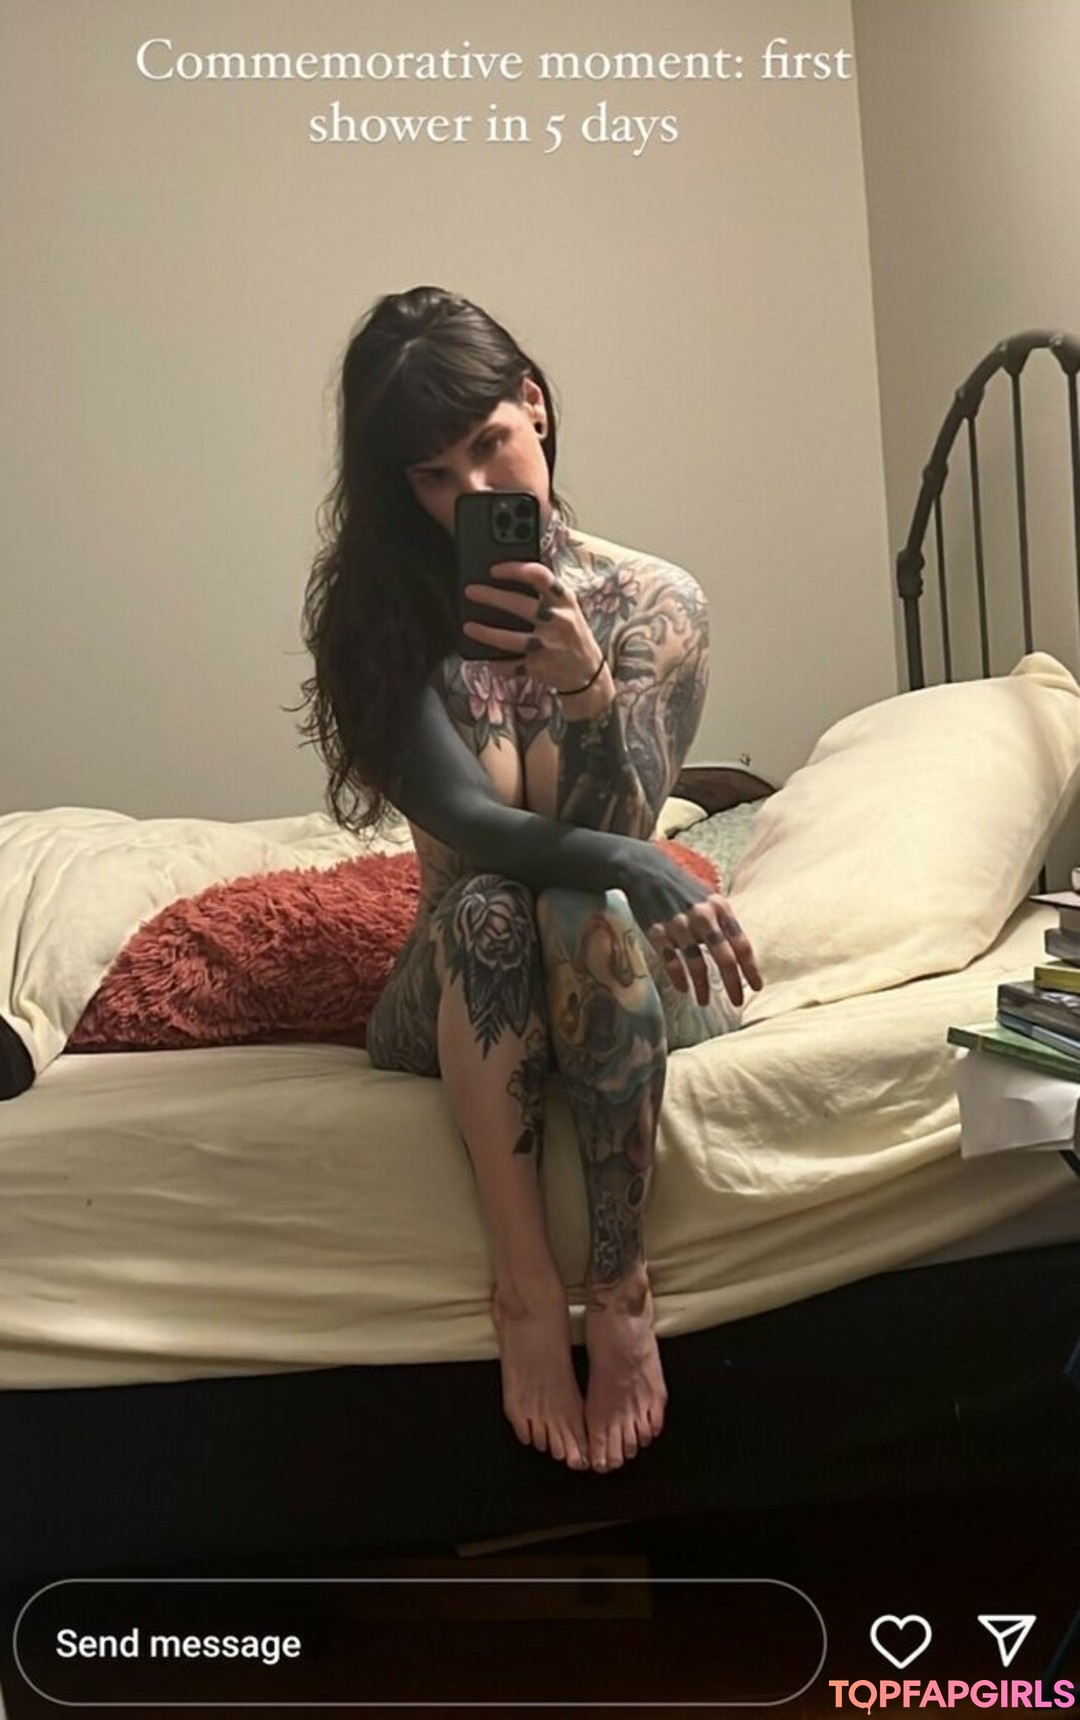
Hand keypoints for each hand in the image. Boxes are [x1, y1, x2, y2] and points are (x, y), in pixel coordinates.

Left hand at [462, 562, 605, 693]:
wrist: (589, 674)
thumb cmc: (573, 636)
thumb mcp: (569, 610)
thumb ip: (548, 596)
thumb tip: (510, 581)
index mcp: (565, 601)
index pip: (540, 576)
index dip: (515, 570)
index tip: (494, 570)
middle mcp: (557, 621)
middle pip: (519, 605)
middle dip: (491, 597)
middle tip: (471, 592)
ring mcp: (548, 646)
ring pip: (510, 639)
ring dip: (486, 633)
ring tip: (468, 627)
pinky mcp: (539, 667)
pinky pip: (512, 666)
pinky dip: (498, 665)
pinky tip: (490, 662)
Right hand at [613, 842, 762, 1007]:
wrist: (645, 870)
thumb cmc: (682, 887)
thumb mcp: (709, 898)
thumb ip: (723, 923)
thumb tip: (737, 952)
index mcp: (719, 908)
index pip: (741, 943)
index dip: (750, 968)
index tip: (757, 987)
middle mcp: (702, 917)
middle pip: (723, 957)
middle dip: (733, 983)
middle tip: (737, 1002)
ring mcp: (678, 925)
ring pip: (696, 963)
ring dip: (703, 986)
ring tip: (705, 1001)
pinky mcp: (657, 931)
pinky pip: (670, 961)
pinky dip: (678, 977)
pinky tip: (683, 989)